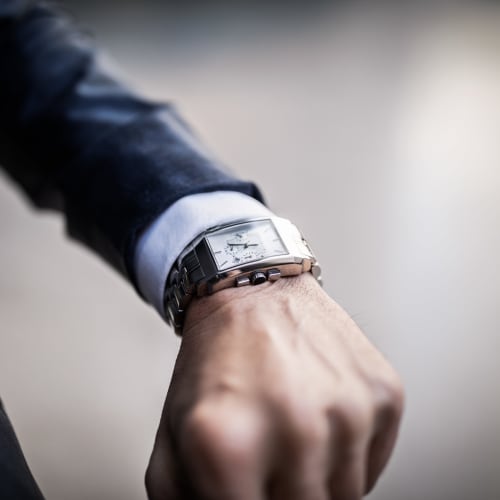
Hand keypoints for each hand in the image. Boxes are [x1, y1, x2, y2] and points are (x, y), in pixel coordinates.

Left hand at [146, 273, 403, 499]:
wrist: (256, 293)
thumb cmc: (215, 362)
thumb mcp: (176, 433)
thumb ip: (186, 499)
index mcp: (230, 444)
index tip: (247, 485)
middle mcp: (296, 427)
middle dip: (279, 493)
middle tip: (266, 458)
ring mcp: (348, 409)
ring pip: (344, 499)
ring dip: (317, 478)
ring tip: (292, 430)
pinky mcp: (384, 393)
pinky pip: (373, 465)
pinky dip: (347, 454)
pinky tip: (321, 413)